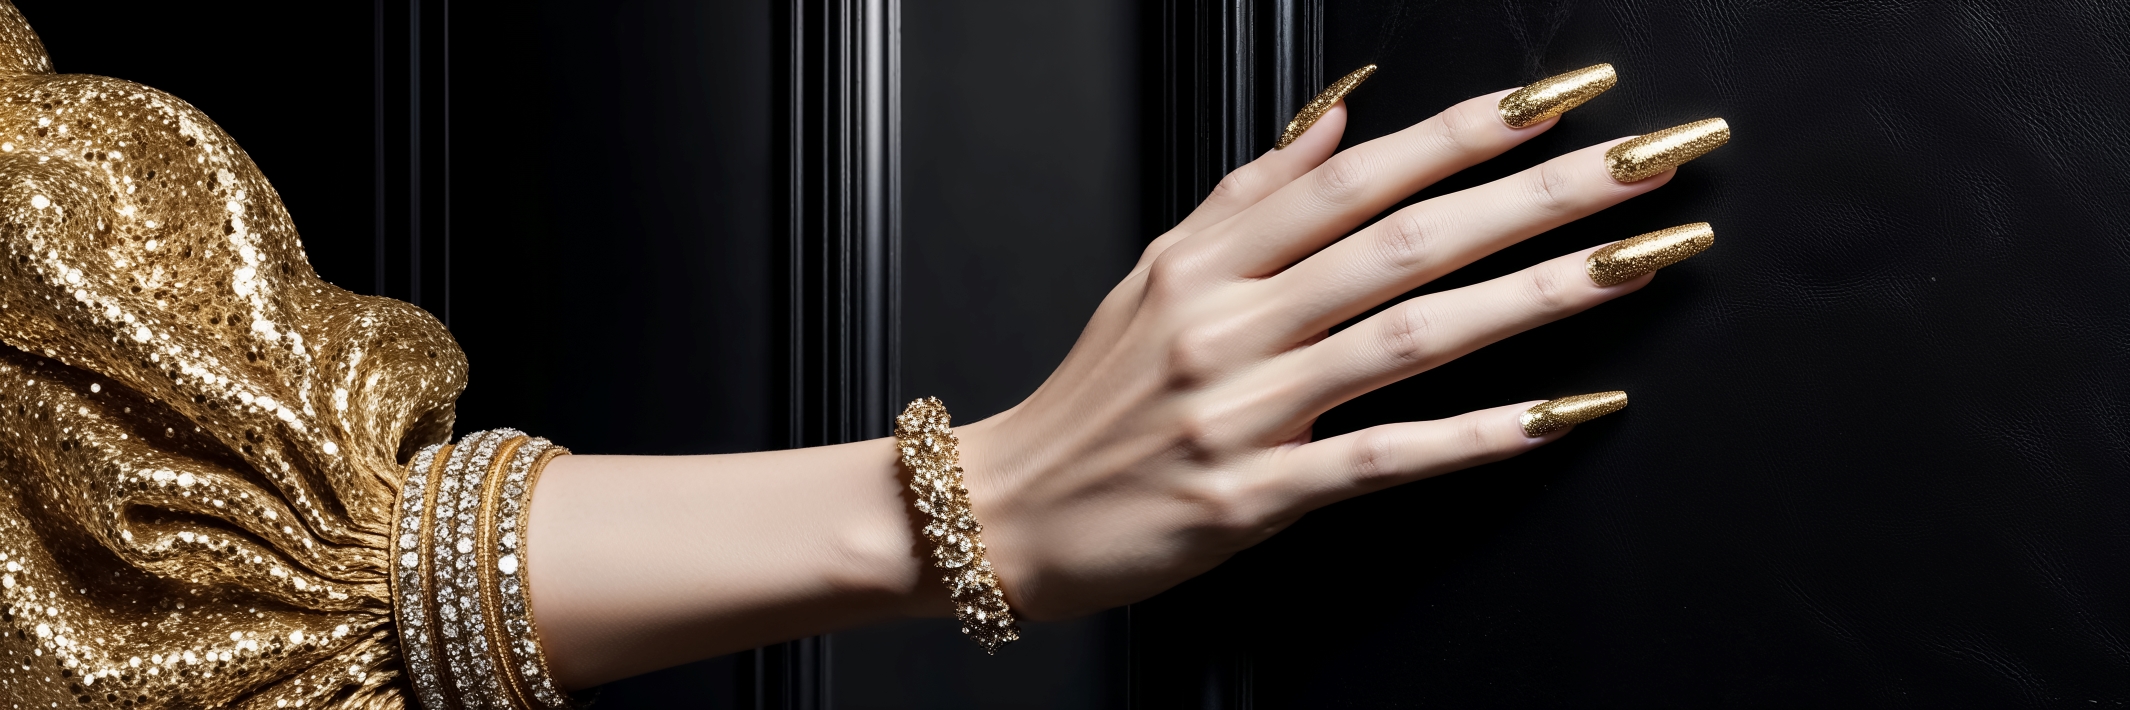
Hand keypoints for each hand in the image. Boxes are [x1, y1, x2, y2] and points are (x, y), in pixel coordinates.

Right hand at [957, 82, 1723, 618]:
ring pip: (1410, 333)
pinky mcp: (1252, 496)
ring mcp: (1241, 408)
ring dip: (1536, 293)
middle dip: (1540, 193)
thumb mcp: (1156, 273)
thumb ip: (1252, 194)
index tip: (1566, 97)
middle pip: (1407, 238)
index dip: (1471, 130)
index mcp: (1209, 259)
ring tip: (1635, 259)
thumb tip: (1341, 118)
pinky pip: (1381, 457)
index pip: (1362, 173)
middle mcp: (1228, 320)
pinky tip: (1558, 412)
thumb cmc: (1092, 398)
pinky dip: (1475, 435)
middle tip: (1646, 160)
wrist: (1006, 512)